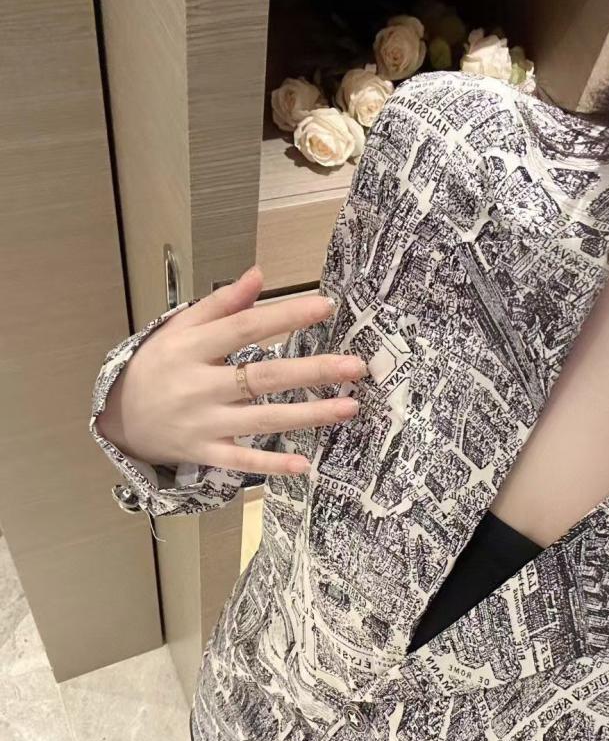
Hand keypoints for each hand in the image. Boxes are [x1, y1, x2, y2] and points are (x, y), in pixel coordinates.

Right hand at [94, 266, 366, 475]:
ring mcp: (204, 423)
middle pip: (264, 377)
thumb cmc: (158, 366)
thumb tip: (259, 275)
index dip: (286, 316)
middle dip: (312, 370)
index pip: (246, 328)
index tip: (325, 307)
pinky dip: (272, 465)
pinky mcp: (207, 453)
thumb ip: (220, 304)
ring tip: (350, 406)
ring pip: (263, 420)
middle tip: (355, 366)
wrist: (120, 419)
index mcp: (192, 348)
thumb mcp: (179, 328)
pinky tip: (305, 464)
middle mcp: (200, 386)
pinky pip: (243, 462)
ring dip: (309, 415)